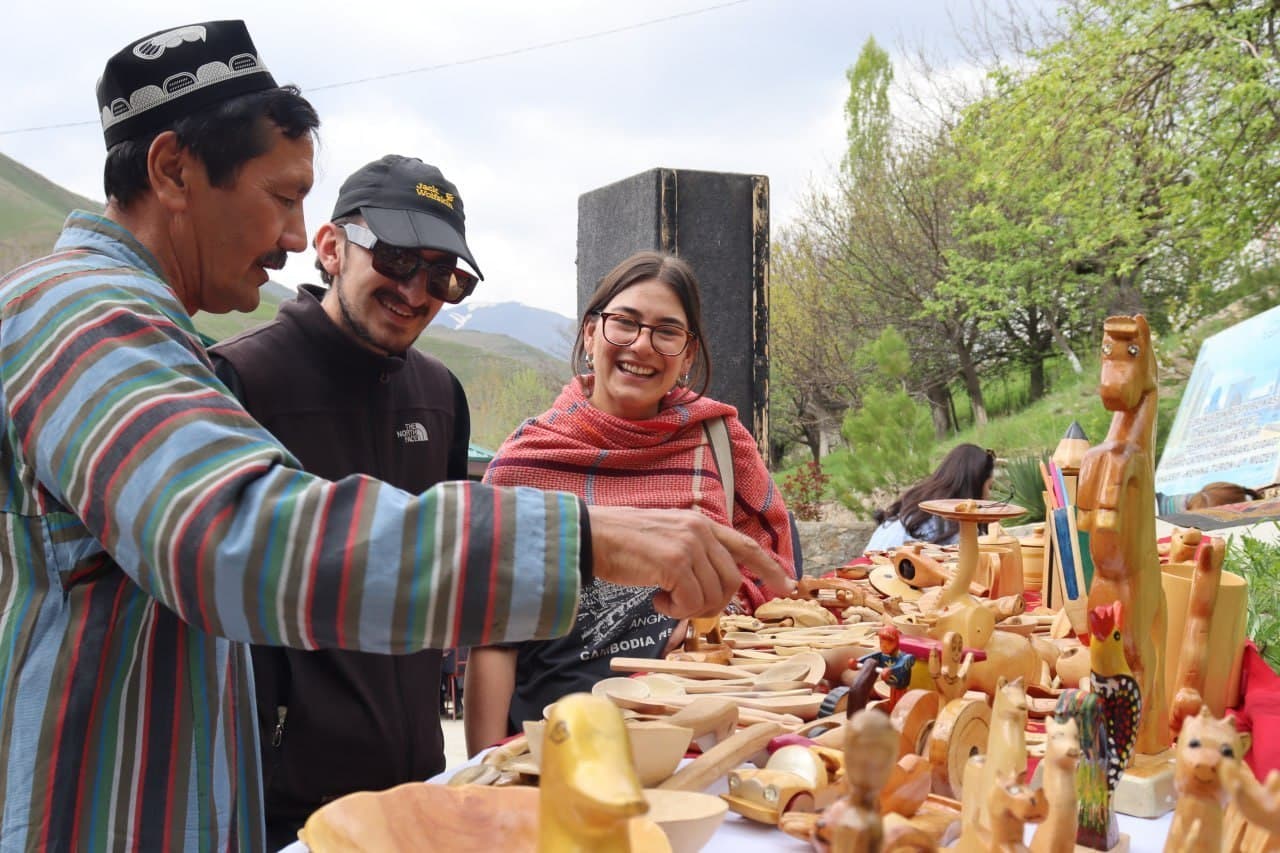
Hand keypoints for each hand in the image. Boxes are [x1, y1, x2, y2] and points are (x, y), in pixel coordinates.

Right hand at [586, 506, 795, 618]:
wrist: (591, 536)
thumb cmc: (623, 543)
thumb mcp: (667, 537)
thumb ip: (694, 552)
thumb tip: (713, 585)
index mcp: (700, 524)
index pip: (746, 545)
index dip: (770, 568)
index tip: (788, 585)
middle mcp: (700, 531)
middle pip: (731, 581)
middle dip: (715, 603)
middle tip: (686, 606)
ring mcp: (688, 546)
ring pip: (713, 595)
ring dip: (690, 608)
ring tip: (665, 600)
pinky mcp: (674, 564)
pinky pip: (691, 602)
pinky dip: (674, 610)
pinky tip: (656, 600)